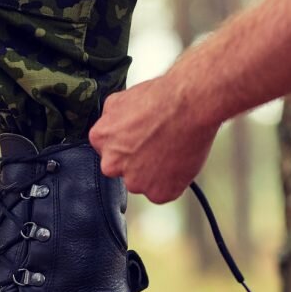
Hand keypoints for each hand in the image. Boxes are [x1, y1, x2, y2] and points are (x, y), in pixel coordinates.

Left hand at [89, 76, 218, 203]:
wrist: (190, 105)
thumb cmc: (162, 99)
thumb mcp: (122, 98)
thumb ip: (111, 118)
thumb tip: (111, 123)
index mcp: (100, 139)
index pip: (108, 151)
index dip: (128, 146)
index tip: (140, 141)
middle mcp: (112, 164)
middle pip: (122, 170)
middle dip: (137, 162)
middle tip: (156, 145)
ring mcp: (135, 181)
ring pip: (143, 182)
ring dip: (154, 173)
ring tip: (170, 150)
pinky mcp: (158, 193)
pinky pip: (163, 192)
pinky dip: (172, 182)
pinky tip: (178, 162)